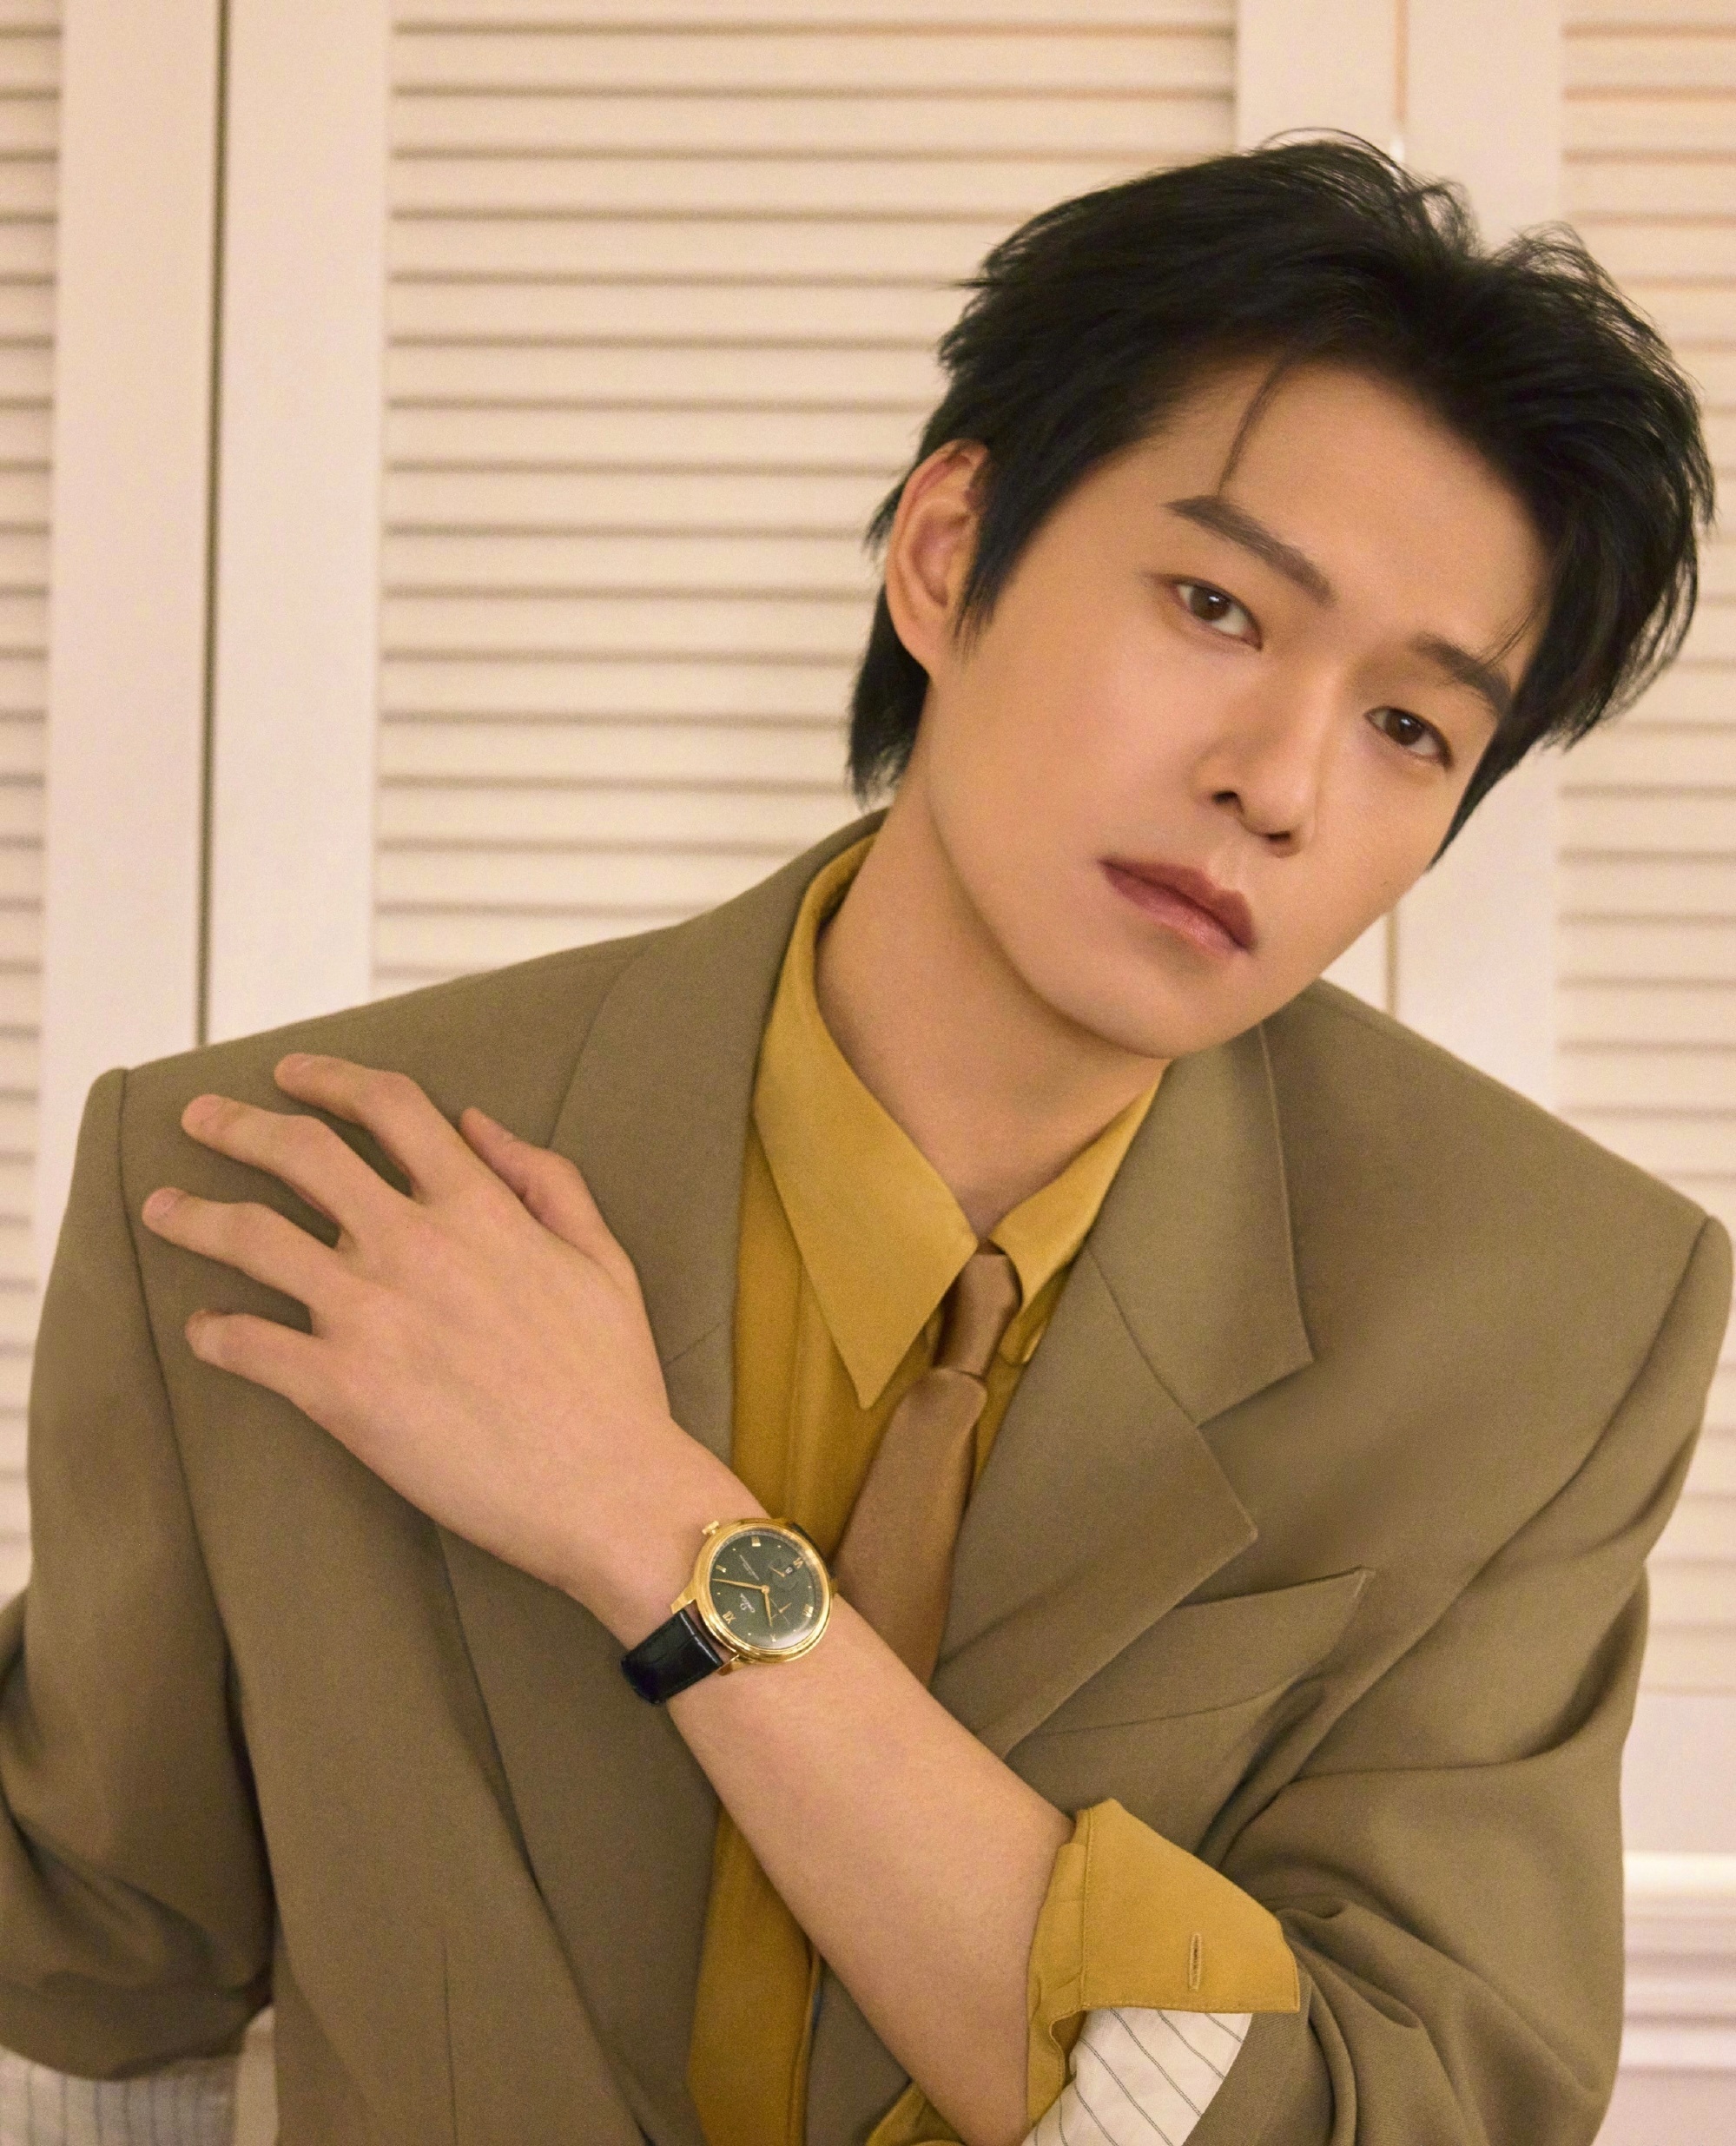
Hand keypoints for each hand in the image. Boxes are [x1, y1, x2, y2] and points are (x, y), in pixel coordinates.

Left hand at [139, 1053, 751, 1630]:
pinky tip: (204, 1329)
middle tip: (200, 1117)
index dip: (330, 1078)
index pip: (388, 1107)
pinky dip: (213, 1333)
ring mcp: (370, 1316)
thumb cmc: (612, 1381)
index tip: (292, 1074)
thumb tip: (478, 1122)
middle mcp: (414, 1245)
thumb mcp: (601, 1257)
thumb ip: (544, 1179)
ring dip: (194, 1215)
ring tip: (162, 1208)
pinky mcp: (341, 1392)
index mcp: (480, 1207)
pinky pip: (249, 1346)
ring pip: (251, 1238)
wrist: (605, 1488)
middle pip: (299, 1153)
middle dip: (237, 1124)